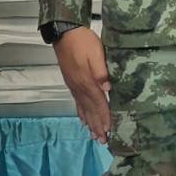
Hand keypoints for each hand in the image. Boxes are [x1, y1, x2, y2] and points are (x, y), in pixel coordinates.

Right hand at [52, 27, 110, 141]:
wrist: (65, 34)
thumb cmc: (84, 42)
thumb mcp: (97, 53)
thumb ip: (101, 71)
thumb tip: (108, 89)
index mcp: (87, 82)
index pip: (99, 104)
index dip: (105, 118)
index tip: (110, 131)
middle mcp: (79, 88)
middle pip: (90, 111)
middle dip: (97, 126)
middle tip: (103, 141)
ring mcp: (74, 86)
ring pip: (83, 109)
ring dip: (90, 123)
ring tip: (94, 135)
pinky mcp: (72, 83)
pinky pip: (77, 102)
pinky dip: (81, 113)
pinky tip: (83, 120)